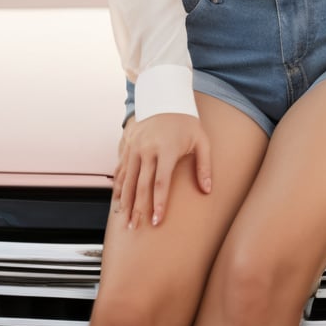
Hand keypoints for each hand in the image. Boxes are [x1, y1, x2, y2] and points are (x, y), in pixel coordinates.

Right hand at [113, 113, 211, 228]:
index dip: (158, 203)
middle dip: (138, 208)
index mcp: (166, 149)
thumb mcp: (201, 140)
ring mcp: (135, 147)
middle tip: (136, 228)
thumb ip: (204, 166)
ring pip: (128, 180)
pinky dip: (119, 187)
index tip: (157, 220)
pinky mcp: (128, 146)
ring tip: (125, 221)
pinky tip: (118, 202)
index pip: (161, 182)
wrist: (165, 98)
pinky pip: (121, 170)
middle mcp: (148, 149)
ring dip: (126, 202)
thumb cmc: (187, 122)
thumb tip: (207, 190)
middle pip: (142, 185)